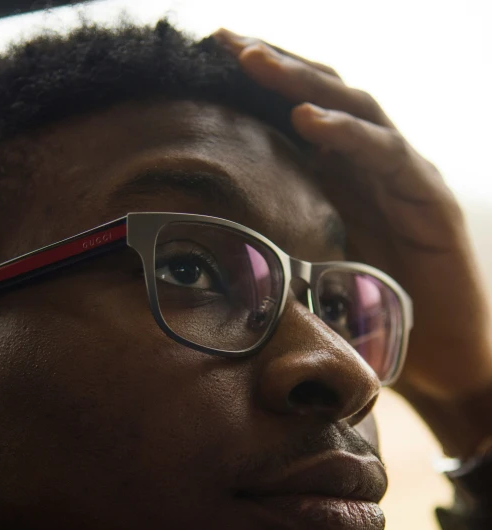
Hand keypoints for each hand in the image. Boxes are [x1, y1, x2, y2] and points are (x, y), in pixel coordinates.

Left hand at [213, 30, 491, 455]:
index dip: (264, 83)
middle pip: (327, 98)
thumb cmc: (380, 317)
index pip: (305, 113)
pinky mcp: (431, 202)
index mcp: (350, 178)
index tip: (213, 57)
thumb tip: (228, 228)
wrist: (443, 360)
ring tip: (254, 62)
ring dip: (304, 84)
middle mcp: (379, 167)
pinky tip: (308, 122)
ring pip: (359, 111)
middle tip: (224, 41)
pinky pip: (389, 157)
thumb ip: (291, 233)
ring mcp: (408, 179)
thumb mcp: (319, 266)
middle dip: (276, 65)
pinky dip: (350, 136)